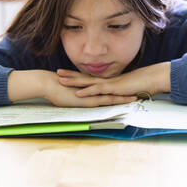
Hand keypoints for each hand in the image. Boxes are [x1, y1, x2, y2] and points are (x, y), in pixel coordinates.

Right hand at [8, 70, 136, 106]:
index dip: (117, 92)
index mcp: (89, 91)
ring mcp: (90, 95)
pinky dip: (113, 102)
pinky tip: (122, 103)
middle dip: (125, 94)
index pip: (106, 92)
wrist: (48, 83)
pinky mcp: (87, 99)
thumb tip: (76, 100)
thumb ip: (74, 97)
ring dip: (123, 98)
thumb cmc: (55, 89)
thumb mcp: (68, 94)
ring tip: (135, 98)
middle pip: (112, 93)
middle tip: (138, 93)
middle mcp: (92, 92)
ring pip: (111, 96)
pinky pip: (103, 101)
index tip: (127, 93)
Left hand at [57, 62, 170, 97]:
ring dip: (74, 81)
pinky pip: (97, 91)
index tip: (65, 74)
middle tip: (57, 73)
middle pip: (84, 77)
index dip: (76, 76)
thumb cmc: (138, 85)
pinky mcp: (111, 89)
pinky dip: (87, 92)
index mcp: (105, 82)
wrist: (149, 80)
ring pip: (87, 82)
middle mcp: (104, 81)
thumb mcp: (123, 89)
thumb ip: (115, 91)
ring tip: (61, 80)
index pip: (88, 78)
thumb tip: (109, 95)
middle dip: (70, 75)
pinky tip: (78, 93)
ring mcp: (107, 84)